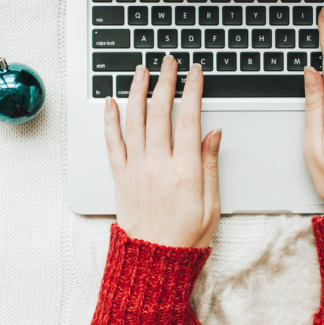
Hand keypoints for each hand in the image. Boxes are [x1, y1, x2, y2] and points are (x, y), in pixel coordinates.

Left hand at [103, 56, 222, 247]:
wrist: (154, 262)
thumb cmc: (185, 238)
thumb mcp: (212, 204)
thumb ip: (210, 165)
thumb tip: (213, 133)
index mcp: (184, 171)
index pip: (189, 119)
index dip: (192, 90)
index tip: (195, 72)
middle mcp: (157, 166)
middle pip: (159, 112)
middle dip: (164, 81)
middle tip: (168, 62)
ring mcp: (136, 170)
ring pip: (134, 121)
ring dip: (137, 91)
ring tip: (141, 71)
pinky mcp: (121, 177)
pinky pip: (112, 143)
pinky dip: (110, 120)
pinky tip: (111, 102)